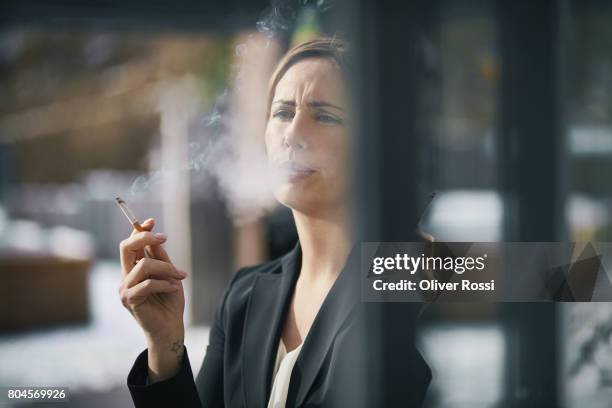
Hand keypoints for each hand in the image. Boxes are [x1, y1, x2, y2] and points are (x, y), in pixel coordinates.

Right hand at [118, 218, 186, 341]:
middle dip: (145, 238)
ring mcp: (125, 288)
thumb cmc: (170, 301)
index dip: (139, 230)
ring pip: (143, 264)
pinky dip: (165, 284)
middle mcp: (125, 276)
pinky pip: (148, 284)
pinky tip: (175, 288)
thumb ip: (160, 258)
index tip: (152, 221)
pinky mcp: (130, 300)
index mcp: (133, 269)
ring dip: (166, 268)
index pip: (130, 244)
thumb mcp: (168, 274)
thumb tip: (155, 238)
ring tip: (180, 277)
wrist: (170, 327)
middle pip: (126, 247)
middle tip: (165, 238)